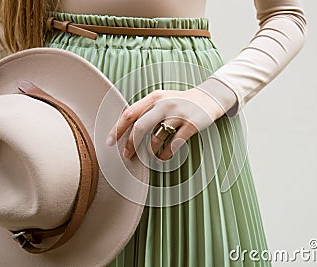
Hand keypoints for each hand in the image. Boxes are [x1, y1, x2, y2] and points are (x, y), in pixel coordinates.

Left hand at [106, 79, 235, 159]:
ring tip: (151, 155)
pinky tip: (164, 156)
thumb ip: (144, 110)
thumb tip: (122, 131)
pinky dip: (165, 154)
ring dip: (150, 151)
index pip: (130, 113)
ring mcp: (178, 114)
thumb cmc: (178, 103)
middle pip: (140, 127)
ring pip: (156, 138)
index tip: (109, 143)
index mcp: (154, 97)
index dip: (117, 129)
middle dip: (130, 144)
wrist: (207, 99)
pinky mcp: (190, 125)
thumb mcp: (161, 100)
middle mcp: (164, 104)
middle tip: (126, 155)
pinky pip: (173, 145)